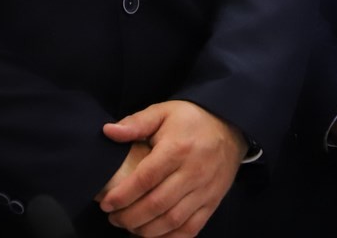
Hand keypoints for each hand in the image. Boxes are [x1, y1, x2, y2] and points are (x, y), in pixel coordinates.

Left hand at [95, 99, 245, 236]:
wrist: (231, 126)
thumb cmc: (192, 120)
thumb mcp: (164, 112)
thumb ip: (136, 123)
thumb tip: (108, 131)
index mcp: (178, 149)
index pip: (145, 179)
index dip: (122, 195)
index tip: (106, 203)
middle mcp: (193, 171)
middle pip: (156, 204)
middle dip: (129, 217)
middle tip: (114, 218)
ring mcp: (205, 189)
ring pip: (172, 220)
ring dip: (146, 230)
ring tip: (130, 227)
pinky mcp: (213, 201)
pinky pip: (191, 228)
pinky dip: (170, 237)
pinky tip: (153, 234)